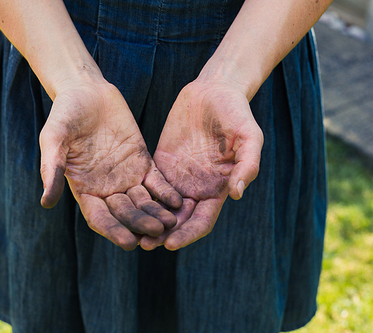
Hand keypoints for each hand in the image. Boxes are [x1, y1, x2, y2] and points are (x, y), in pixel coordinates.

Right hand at [40, 78, 182, 250]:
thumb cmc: (64, 115)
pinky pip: (156, 181)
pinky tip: (177, 200)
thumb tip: (46, 202)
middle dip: (140, 224)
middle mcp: (107, 188)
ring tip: (172, 222)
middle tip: (157, 232)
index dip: (113, 231)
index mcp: (85, 189)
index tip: (128, 242)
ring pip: (143, 201)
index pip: (100, 218)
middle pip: (125, 213)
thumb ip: (51, 168)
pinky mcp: (142, 162)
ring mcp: (126, 176)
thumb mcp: (54, 139)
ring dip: (157, 213)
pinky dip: (166, 191)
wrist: (86, 91)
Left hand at [140, 80, 262, 250]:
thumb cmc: (236, 113)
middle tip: (145, 245)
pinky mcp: (160, 163)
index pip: (202, 221)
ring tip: (130, 232)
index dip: (188, 234)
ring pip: (160, 208)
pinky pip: (148, 185)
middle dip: (163, 235)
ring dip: (147, 221)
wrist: (214, 90)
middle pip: (178, 221)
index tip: (172, 243)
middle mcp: (195, 188)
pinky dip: (138, 199)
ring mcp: (176, 176)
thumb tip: (237, 194)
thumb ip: (247, 165)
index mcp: (217, 188)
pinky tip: (123, 206)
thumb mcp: (249, 136)